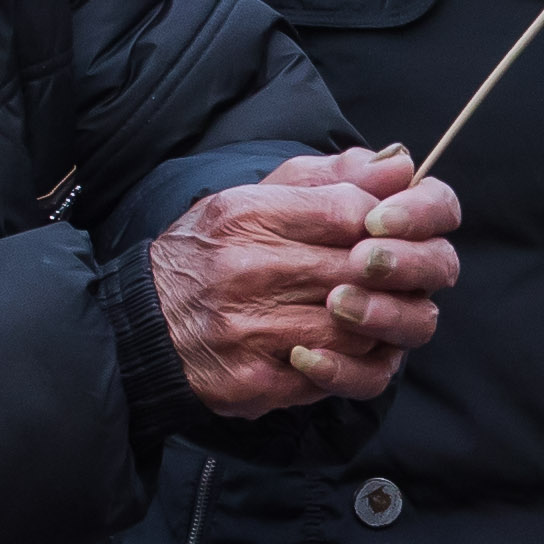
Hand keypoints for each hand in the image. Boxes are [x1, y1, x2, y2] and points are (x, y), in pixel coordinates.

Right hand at [150, 147, 461, 413]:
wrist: (143, 324)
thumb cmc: (207, 254)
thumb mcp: (252, 197)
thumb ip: (327, 177)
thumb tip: (400, 163)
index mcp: (246, 215)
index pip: (348, 211)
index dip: (382, 224)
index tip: (382, 235)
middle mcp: (246, 270)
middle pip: (360, 270)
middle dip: (387, 276)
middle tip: (390, 278)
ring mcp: (249, 329)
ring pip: (356, 325)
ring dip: (373, 321)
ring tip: (364, 312)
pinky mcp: (253, 380)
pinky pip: (331, 372)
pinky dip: (349, 361)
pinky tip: (340, 347)